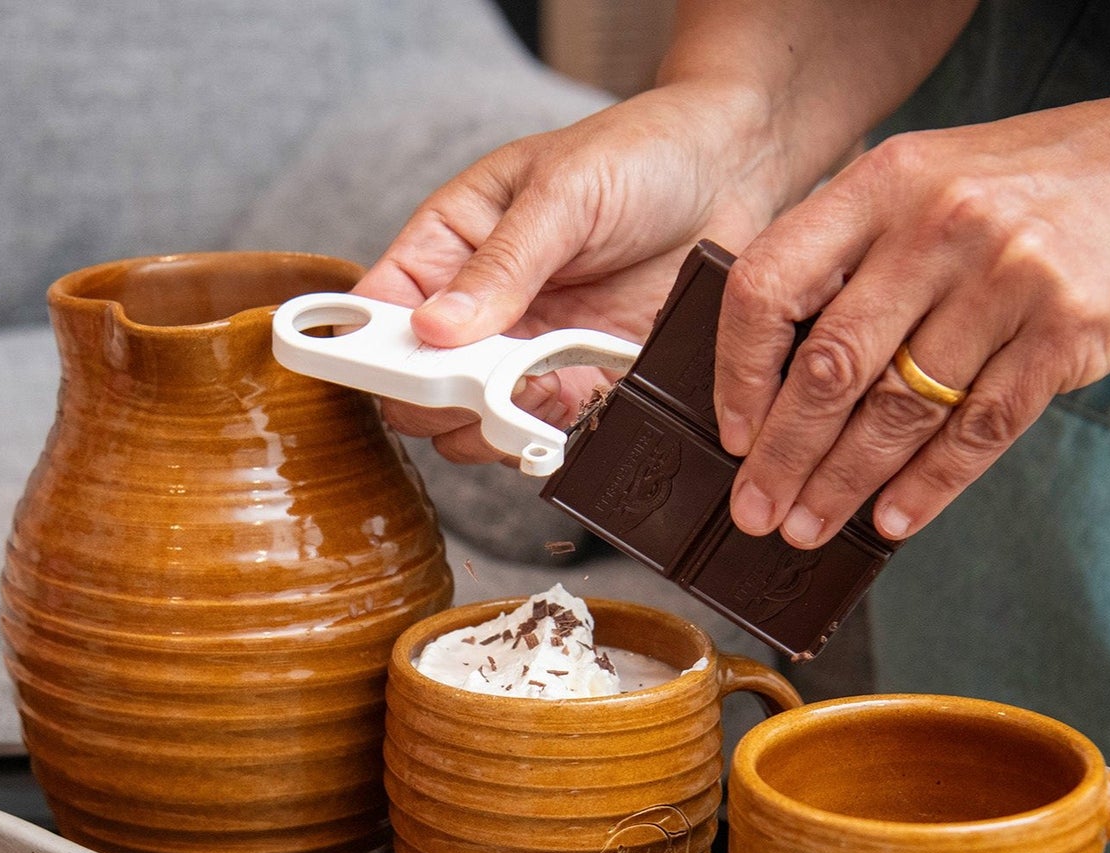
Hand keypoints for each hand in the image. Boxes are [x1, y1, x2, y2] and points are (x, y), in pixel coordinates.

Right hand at [354, 81, 780, 466]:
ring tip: (532, 393)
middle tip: (477, 386)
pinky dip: (546, 439)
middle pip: (418, 387)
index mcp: (451, 245)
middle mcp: (481, 309)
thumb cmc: (641, 156)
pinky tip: (568, 414)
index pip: (380, 310)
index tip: (404, 366)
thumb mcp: (562, 195)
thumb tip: (434, 330)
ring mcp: (528, 355)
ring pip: (472, 425)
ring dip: (491, 426)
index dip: (374, 348)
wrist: (735, 176)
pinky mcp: (582, 387)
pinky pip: (542, 435)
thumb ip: (502, 265)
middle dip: (437, 399)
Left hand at [716, 91, 1109, 546]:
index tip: (731, 435)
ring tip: (808, 530)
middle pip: (831, 365)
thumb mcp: (929, 182)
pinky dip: (929, 486)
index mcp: (883, 182)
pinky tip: (893, 522)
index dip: (739, 372)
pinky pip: (978, 429)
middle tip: (756, 514)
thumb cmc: (1035, 189)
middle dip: (783, 456)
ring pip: (900, 408)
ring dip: (844, 484)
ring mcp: (1007, 277)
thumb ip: (857, 256)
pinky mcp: (1065, 331)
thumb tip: (778, 378)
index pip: (772, 285)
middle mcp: (938, 224)